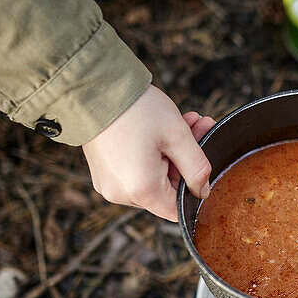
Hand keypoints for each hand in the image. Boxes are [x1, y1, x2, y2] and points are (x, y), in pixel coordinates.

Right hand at [82, 85, 214, 220]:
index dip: (195, 188)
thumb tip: (203, 192)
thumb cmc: (137, 109)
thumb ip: (197, 168)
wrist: (93, 87)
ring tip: (185, 121)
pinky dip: (151, 155)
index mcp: (142, 190)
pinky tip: (161, 129)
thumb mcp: (177, 135)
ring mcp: (109, 185)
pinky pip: (135, 172)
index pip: (178, 210)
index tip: (202, 160)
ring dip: (171, 154)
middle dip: (184, 161)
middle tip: (199, 126)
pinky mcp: (103, 173)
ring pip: (152, 179)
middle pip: (166, 191)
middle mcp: (121, 194)